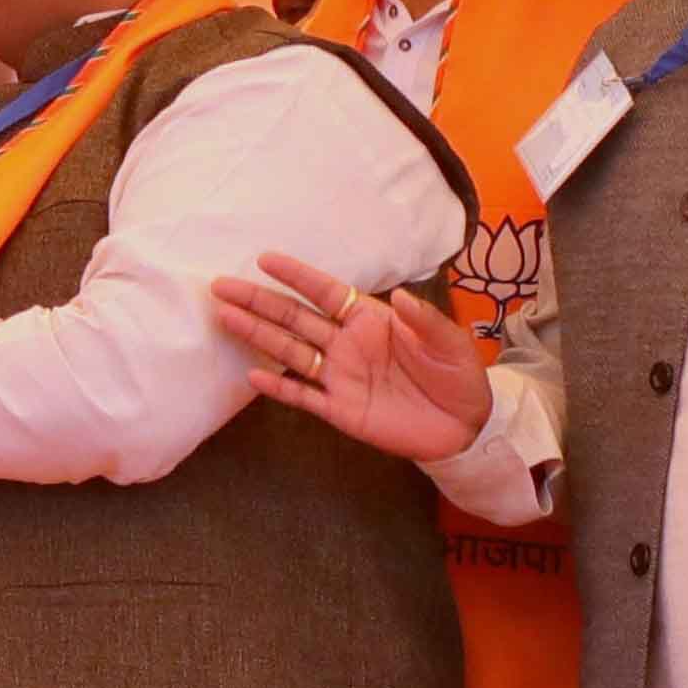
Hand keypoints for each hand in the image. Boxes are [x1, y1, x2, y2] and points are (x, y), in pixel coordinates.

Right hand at [209, 252, 489, 460]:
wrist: (465, 427)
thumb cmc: (458, 376)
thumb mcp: (450, 343)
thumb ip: (424, 320)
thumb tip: (398, 297)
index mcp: (370, 320)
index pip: (326, 293)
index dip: (296, 276)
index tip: (265, 259)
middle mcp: (346, 343)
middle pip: (294, 318)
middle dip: (258, 301)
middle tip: (222, 286)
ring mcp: (339, 376)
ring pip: (290, 351)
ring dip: (258, 335)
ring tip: (225, 317)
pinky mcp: (339, 410)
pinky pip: (302, 396)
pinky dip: (278, 387)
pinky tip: (253, 375)